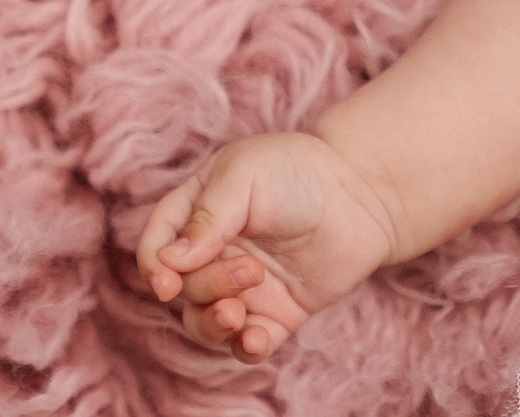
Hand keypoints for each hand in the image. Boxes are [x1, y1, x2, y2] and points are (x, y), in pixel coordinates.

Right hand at [135, 132, 400, 362]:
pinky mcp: (276, 312)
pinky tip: (255, 341)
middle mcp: (215, 253)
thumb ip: (206, 217)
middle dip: (206, 286)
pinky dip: (245, 349)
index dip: (154, 267)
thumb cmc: (301, 171)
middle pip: (183, 288)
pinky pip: (248, 343)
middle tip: (249, 270)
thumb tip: (169, 262)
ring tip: (239, 314)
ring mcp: (244, 286)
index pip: (156, 247)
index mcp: (196, 213)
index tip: (168, 281)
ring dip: (214, 325)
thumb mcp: (246, 175)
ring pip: (205, 322)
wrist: (365, 192)